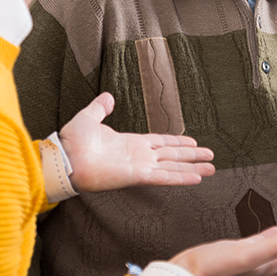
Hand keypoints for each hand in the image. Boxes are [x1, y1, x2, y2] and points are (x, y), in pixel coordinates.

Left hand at [59, 92, 214, 191]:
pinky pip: (164, 176)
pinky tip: (196, 178)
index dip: (177, 143)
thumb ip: (100, 108)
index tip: (192, 142)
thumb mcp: (88, 117)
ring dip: (193, 168)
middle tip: (211, 157)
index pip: (160, 142)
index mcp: (130, 143)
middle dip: (192, 156)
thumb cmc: (73, 141)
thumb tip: (108, 96)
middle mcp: (139, 156)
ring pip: (173, 166)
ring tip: (211, 169)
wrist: (64, 157)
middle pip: (173, 155)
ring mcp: (140, 166)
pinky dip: (181, 177)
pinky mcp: (137, 176)